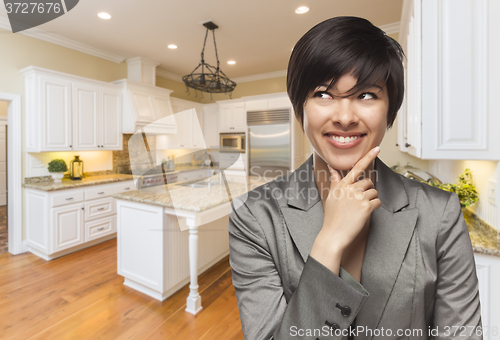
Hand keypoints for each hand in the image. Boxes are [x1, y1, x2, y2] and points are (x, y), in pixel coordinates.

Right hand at [310, 146, 380, 272]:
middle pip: (368, 182)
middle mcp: (350, 188)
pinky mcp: (366, 206)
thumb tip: (331, 168)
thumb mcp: (331, 196)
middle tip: (358, 203)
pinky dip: (374, 208)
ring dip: (371, 200)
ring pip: (374, 192)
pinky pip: (378, 202)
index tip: (377, 148)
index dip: (368, 156)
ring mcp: (358, 197)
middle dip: (367, 191)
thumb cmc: (332, 216)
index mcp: (342, 185)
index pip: (356, 167)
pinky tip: (364, 214)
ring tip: (359, 210)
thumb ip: (335, 181)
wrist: (333, 234)